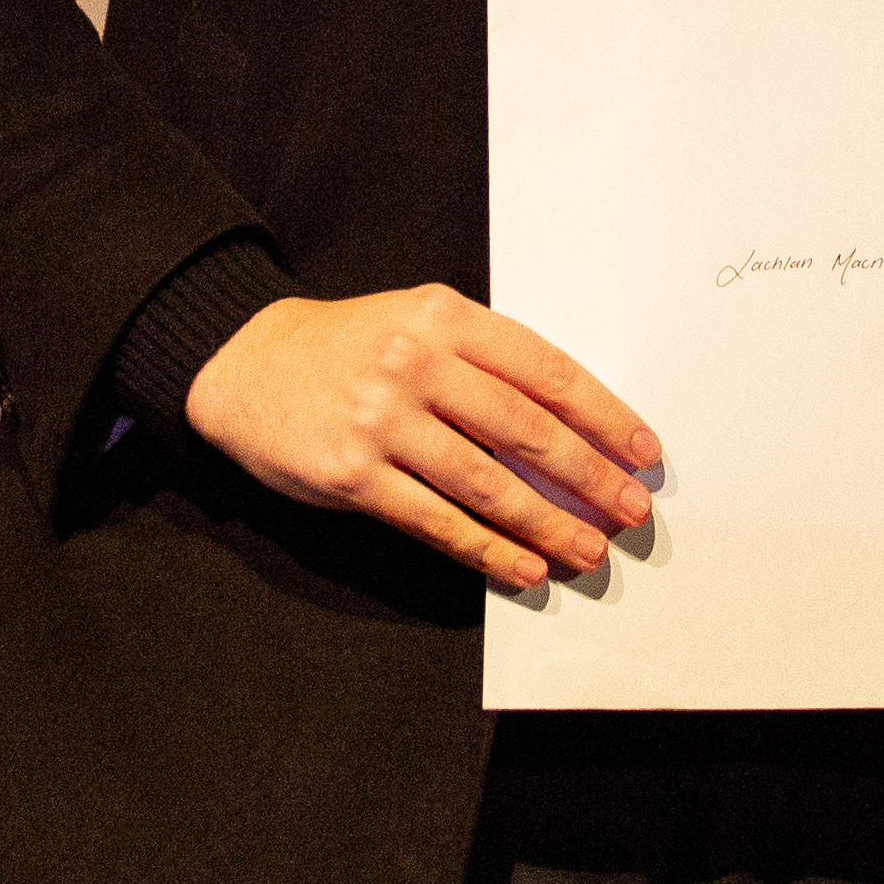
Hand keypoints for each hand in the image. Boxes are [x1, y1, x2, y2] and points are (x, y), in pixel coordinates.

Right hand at [182, 286, 661, 590]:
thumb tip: (569, 428)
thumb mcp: (415, 321)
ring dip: (548, 523)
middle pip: (526, 429)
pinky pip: (436, 521)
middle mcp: (415, 362)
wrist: (242, 362)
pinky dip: (487, 550)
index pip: (544, 370)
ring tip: (588, 549)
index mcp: (442, 316)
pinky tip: (524, 567)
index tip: (641, 450)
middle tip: (630, 508)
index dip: (603, 415)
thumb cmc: (346, 346)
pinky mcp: (353, 474)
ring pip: (487, 483)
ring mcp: (381, 420)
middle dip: (590, 476)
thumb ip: (483, 359)